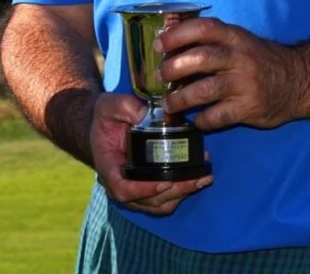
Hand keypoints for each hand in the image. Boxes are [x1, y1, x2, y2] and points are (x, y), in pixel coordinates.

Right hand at [90, 92, 211, 215]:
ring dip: (182, 194)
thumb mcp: (110, 106)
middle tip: (197, 178)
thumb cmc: (107, 118)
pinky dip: (181, 194)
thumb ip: (127, 108)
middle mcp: (120, 185)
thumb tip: (151, 116)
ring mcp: (134, 191)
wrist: (107, 127)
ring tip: (202, 179)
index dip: (144, 190)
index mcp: (108, 167)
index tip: (164, 183)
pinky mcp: (147, 190)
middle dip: (175, 191)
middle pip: (148, 200)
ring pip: (159, 204)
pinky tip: (197, 180)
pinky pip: (165, 201)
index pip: (122, 189)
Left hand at [157, 16, 306, 130]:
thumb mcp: (239, 41)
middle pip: (201, 59)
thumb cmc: (259, 60)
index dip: (177, 35)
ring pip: (205, 90)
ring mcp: (245, 84)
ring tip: (169, 105)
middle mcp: (239, 58)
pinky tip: (196, 121)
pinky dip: (202, 120)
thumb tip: (169, 39)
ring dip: (180, 99)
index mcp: (234, 37)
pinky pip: (218, 116)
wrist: (299, 81)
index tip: (159, 45)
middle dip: (173, 69)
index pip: (203, 28)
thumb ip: (211, 40)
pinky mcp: (250, 108)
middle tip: (160, 78)